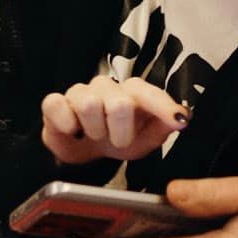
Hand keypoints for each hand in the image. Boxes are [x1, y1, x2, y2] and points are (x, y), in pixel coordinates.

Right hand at [40, 75, 186, 165]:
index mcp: (133, 93)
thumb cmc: (118, 139)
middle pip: (119, 103)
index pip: (150, 93)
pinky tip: (72, 130)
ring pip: (88, 104)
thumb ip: (162, 128)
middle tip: (117, 142)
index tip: (179, 121)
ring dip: (94, 130)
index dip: (164, 106)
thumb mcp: (144, 140)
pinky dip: (66, 123)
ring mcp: (80, 92)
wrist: (84, 150)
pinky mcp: (55, 102)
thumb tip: (182, 117)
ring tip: (94, 136)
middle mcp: (107, 87)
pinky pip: (56, 104)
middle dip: (121, 132)